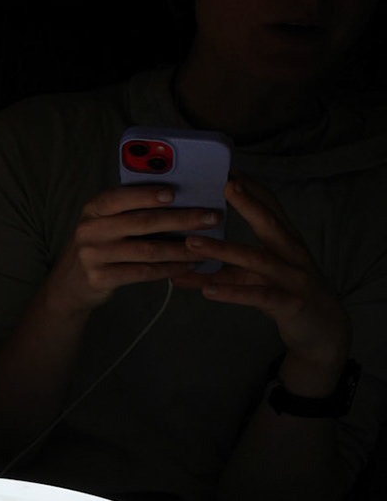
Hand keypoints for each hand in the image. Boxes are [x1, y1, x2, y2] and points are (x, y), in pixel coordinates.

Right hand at [35, 184, 218, 315]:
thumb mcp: (104, 223)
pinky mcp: (101, 278)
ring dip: (182, 249)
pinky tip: (188, 266)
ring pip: (148, 250)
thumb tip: (177, 198)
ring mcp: (93, 256)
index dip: (147, 195)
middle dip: (182, 219)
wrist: (69, 284)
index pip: (120, 197)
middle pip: (142, 223)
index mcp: (93, 210)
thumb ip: (128, 210)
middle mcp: (89, 231)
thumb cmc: (99, 246)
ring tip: (206, 246)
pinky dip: (170, 269)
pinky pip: (143, 272)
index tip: (175, 193)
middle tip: (211, 218)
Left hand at [181, 174, 351, 391]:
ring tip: (192, 242)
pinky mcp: (290, 303)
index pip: (271, 208)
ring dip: (223, 249)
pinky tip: (207, 290)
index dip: (252, 189)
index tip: (229, 170)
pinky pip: (259, 296)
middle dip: (249, 204)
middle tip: (225, 186)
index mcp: (286, 242)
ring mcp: (293, 278)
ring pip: (257, 260)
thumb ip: (221, 271)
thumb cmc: (284, 295)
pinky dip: (232, 292)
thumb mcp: (253, 280)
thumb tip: (178, 269)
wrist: (322, 330)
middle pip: (270, 224)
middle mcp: (292, 254)